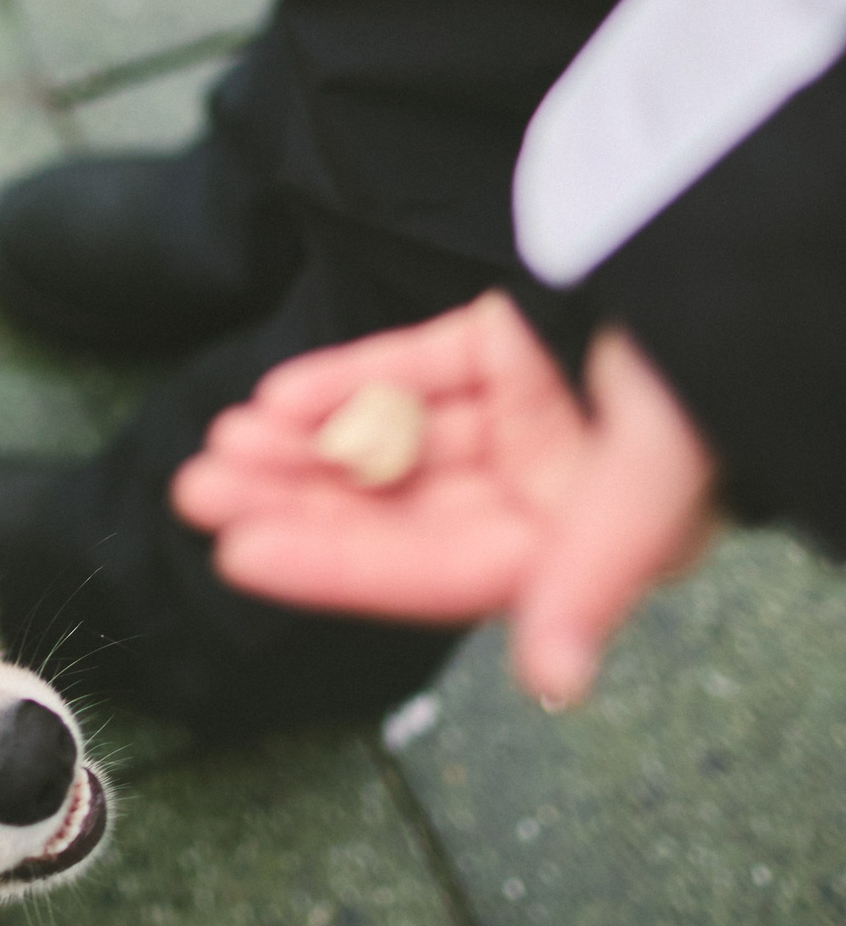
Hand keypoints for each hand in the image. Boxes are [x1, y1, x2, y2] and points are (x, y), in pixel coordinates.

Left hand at [169, 292, 719, 705]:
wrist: (730, 244)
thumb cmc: (717, 369)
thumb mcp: (660, 473)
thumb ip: (597, 575)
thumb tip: (552, 682)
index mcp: (582, 546)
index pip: (432, 570)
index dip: (333, 565)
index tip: (238, 554)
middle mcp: (544, 493)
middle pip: (393, 510)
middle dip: (292, 503)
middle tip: (195, 492)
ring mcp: (522, 417)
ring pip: (388, 442)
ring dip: (302, 446)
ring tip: (219, 443)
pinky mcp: (506, 344)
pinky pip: (410, 371)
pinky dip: (345, 384)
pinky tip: (279, 397)